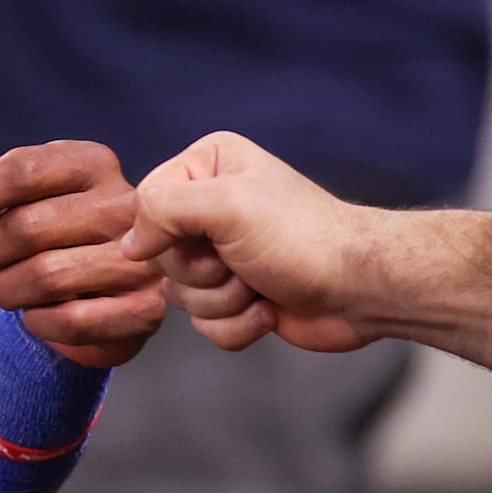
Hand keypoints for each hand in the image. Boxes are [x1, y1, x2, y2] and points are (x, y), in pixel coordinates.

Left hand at [0, 136, 166, 367]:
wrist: (67, 301)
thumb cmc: (23, 240)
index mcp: (90, 162)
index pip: (22, 168)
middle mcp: (127, 204)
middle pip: (28, 227)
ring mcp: (142, 257)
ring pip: (47, 276)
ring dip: (6, 289)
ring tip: (8, 286)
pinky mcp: (146, 307)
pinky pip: (72, 320)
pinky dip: (38, 323)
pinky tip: (38, 314)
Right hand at [120, 131, 386, 353]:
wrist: (364, 288)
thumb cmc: (302, 237)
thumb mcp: (224, 204)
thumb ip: (159, 209)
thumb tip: (127, 247)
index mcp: (206, 167)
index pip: (144, 202)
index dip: (165, 232)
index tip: (209, 237)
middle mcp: (211, 207)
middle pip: (160, 255)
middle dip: (202, 272)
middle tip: (242, 263)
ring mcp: (223, 255)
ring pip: (180, 295)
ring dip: (223, 301)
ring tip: (262, 286)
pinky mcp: (237, 298)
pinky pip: (204, 324)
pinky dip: (236, 325)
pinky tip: (270, 310)